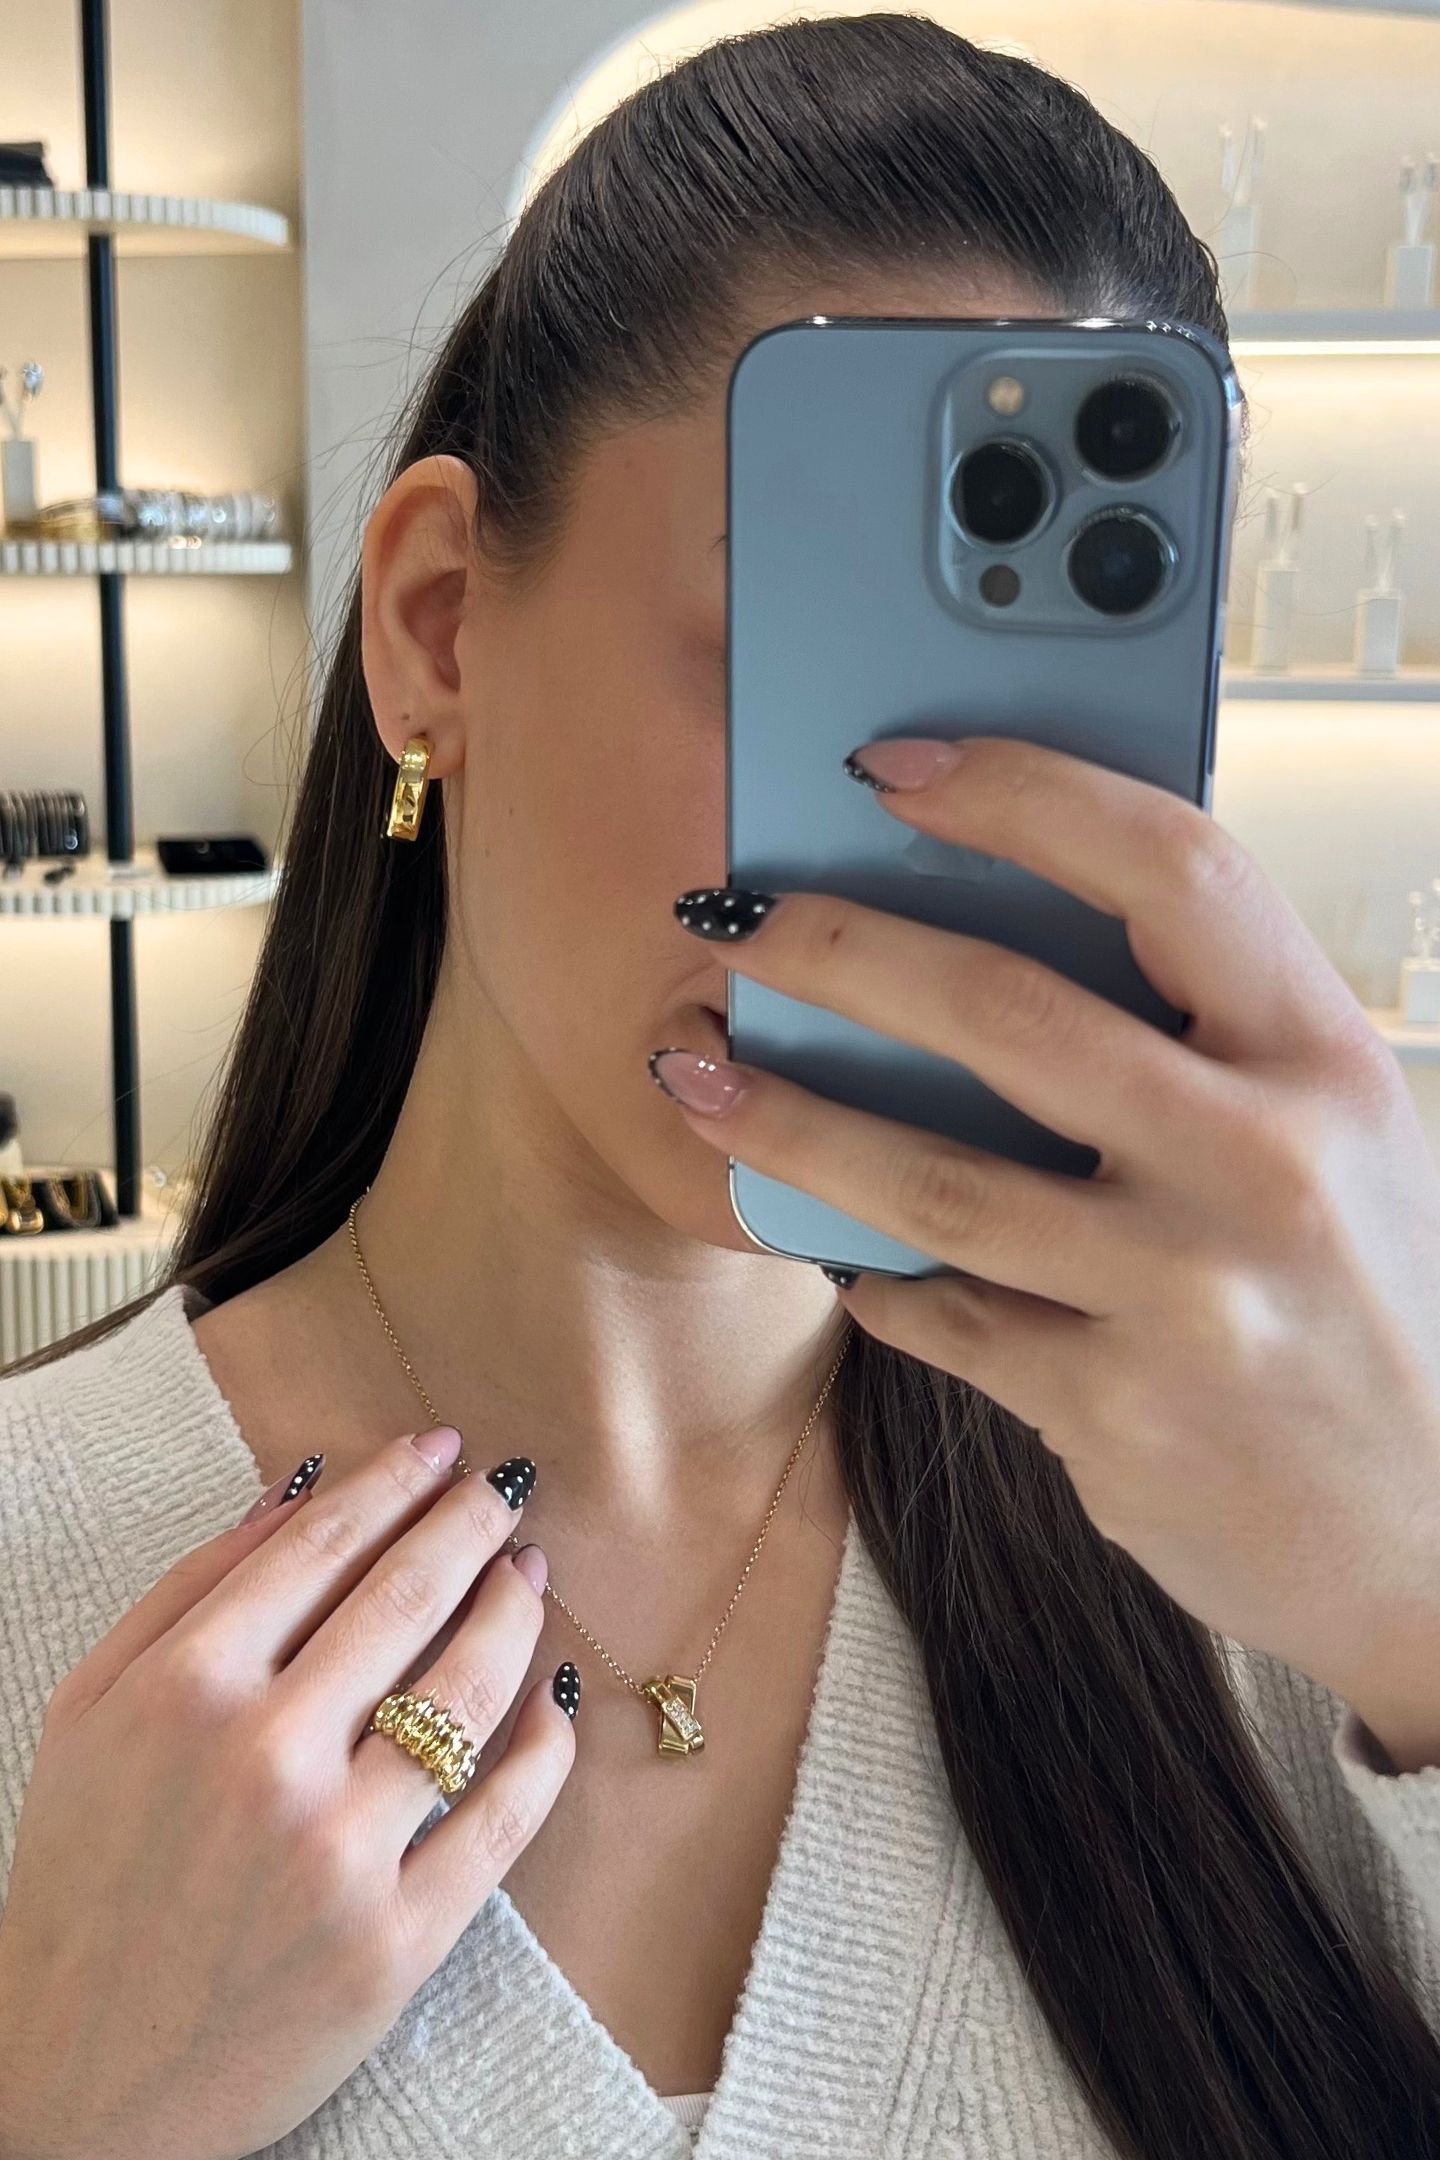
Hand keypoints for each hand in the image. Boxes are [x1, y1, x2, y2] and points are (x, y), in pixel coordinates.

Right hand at [0, 1429, 571, 2159]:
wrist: (74, 2086)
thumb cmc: (81, 1881)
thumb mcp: (90, 1714)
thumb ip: (188, 1590)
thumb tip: (297, 1487)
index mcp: (186, 1692)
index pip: (322, 1549)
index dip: (393, 1483)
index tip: (439, 1447)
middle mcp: (267, 1760)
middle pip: (408, 1598)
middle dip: (471, 1525)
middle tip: (505, 1492)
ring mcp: (340, 1853)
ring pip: (471, 1693)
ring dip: (516, 1613)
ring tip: (529, 1575)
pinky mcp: (398, 1942)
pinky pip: (507, 1819)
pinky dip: (547, 1746)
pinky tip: (555, 1701)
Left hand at [656, 732, 1439, 1762]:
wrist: (1430, 1533)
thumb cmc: (1361, 1305)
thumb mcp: (1335, 1137)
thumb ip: (1204, 1040)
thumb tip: (983, 931)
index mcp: (1323, 1057)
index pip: (1173, 868)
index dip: (1021, 794)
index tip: (893, 769)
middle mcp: (1263, 1164)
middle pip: (1010, 1012)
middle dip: (842, 949)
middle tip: (740, 918)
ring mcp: (1186, 1296)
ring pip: (934, 1182)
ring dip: (789, 1121)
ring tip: (696, 1074)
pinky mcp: (1115, 1411)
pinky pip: (944, 1318)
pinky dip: (876, 1280)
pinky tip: (844, 1258)